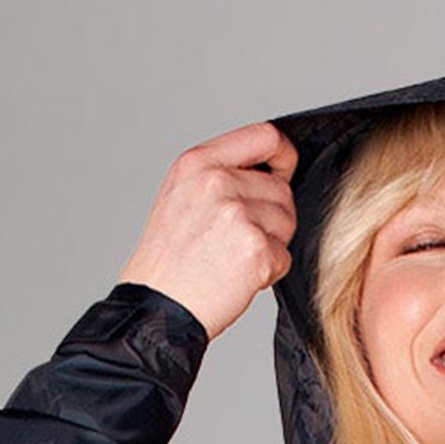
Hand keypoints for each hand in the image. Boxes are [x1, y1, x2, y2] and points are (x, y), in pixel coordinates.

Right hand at [116, 121, 298, 339]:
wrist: (157, 307)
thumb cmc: (168, 261)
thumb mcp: (181, 196)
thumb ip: (220, 174)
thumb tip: (269, 171)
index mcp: (198, 162)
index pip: (265, 136)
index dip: (283, 155)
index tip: (283, 171)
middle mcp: (218, 181)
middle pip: (281, 188)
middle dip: (271, 217)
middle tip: (236, 240)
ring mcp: (238, 214)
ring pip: (287, 222)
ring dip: (270, 245)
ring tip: (233, 258)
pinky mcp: (255, 249)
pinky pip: (284, 257)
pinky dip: (268, 273)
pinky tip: (238, 278)